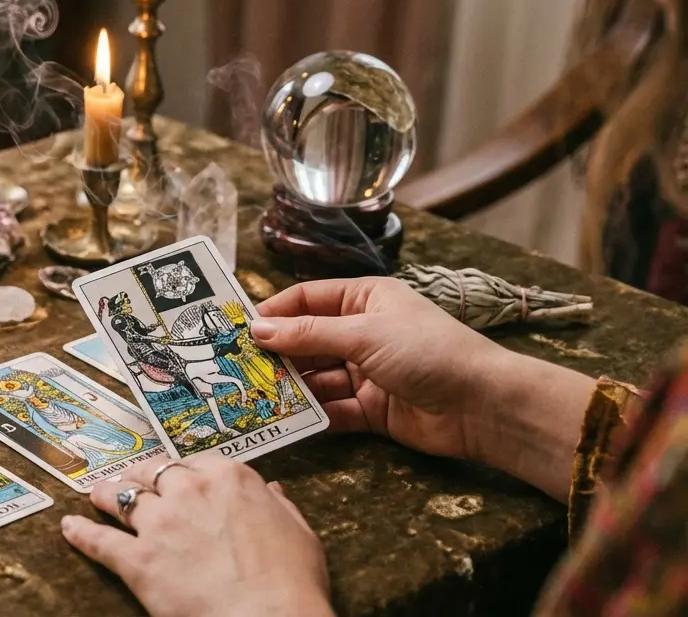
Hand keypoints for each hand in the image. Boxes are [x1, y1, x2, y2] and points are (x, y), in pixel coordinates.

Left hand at [61, 454, 331, 616]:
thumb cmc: (291, 582)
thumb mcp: (298, 533)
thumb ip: (278, 507)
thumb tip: (271, 493)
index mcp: (230, 479)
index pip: (195, 462)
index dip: (182, 470)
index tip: (175, 474)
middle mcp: (189, 491)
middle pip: (153, 471)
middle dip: (139, 474)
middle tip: (130, 477)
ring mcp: (160, 523)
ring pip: (120, 497)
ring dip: (105, 493)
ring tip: (95, 493)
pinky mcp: (138, 559)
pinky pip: (100, 541)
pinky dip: (81, 533)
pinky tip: (69, 528)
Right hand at [252, 277, 593, 497]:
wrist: (481, 405)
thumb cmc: (427, 351)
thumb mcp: (363, 333)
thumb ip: (309, 334)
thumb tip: (257, 330)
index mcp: (365, 300)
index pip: (308, 299)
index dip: (275, 312)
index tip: (238, 328)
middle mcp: (362, 332)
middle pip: (308, 340)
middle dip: (276, 354)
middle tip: (236, 367)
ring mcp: (366, 372)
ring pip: (316, 377)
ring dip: (290, 386)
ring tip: (254, 395)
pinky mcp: (371, 409)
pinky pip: (332, 409)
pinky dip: (312, 414)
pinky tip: (285, 419)